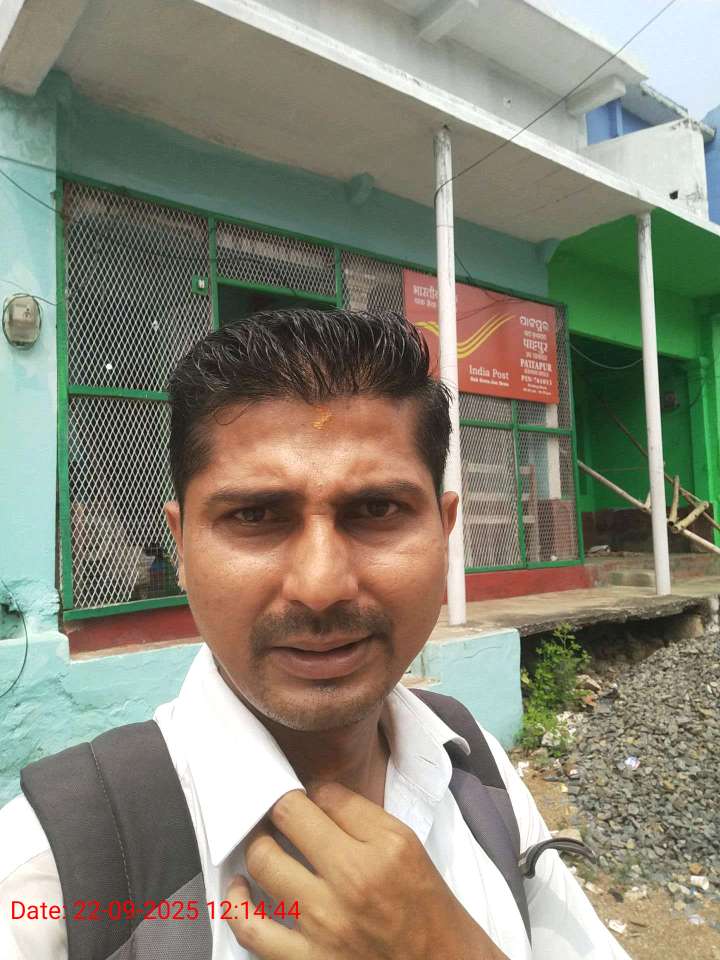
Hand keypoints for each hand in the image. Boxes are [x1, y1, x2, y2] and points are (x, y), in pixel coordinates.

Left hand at [225, 785, 507, 959]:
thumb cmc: (425, 905)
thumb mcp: (407, 845)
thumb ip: (361, 815)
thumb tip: (316, 794)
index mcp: (383, 848)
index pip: (325, 796)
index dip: (311, 791)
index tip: (309, 799)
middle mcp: (352, 881)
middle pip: (287, 817)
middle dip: (279, 808)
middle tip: (281, 815)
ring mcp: (324, 925)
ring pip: (262, 862)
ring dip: (258, 845)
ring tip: (263, 843)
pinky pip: (250, 928)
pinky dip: (235, 903)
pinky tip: (238, 888)